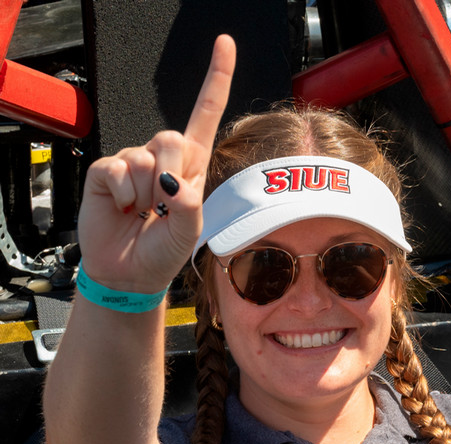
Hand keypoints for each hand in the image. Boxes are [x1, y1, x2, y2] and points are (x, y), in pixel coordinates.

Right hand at [77, 35, 235, 292]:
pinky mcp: (105, 170)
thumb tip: (173, 182)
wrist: (129, 272)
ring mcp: (132, 162)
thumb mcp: (189, 233)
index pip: (205, 114)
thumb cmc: (163, 251)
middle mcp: (162, 158)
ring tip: (140, 213)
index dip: (216, 79)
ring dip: (144, 194)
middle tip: (160, 208)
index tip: (224, 42)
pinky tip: (122, 209)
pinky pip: (116, 169)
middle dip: (169, 176)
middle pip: (171, 137)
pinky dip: (121, 195)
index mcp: (191, 166)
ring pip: (144, 156)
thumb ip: (189, 206)